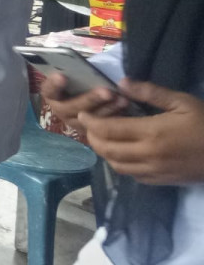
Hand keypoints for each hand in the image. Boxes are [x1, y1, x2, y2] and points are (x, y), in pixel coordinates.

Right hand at [39, 72, 129, 133]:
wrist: (90, 91)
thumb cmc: (83, 78)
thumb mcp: (79, 72)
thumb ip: (80, 71)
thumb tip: (92, 70)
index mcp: (52, 94)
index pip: (48, 90)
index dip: (53, 84)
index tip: (62, 76)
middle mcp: (61, 110)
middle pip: (71, 108)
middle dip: (90, 99)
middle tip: (107, 92)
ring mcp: (76, 122)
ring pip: (89, 121)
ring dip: (107, 110)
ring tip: (123, 100)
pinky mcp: (91, 132)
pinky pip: (102, 130)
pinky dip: (115, 118)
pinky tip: (127, 109)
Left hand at [78, 80, 203, 184]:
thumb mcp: (182, 101)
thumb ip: (150, 93)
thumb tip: (121, 83)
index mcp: (152, 133)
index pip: (109, 130)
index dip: (91, 122)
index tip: (82, 113)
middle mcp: (149, 155)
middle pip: (107, 149)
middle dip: (92, 137)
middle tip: (88, 126)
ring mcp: (155, 171)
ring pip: (117, 165)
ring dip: (104, 152)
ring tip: (102, 138)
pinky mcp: (162, 181)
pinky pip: (132, 175)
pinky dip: (120, 164)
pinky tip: (122, 153)